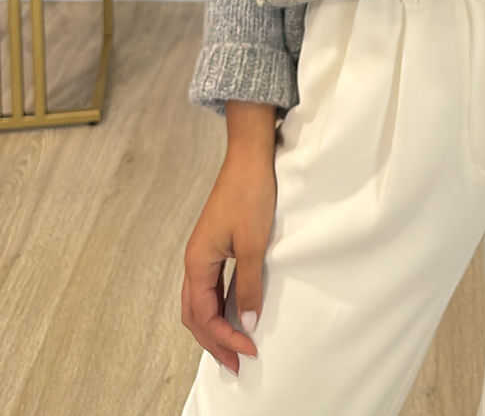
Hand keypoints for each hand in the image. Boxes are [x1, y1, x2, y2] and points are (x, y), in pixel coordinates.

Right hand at [181, 147, 276, 375]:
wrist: (249, 156)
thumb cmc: (249, 192)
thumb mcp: (253, 244)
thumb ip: (249, 285)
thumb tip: (249, 323)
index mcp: (197, 263)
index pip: (204, 316)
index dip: (225, 338)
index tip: (249, 351)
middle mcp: (194, 261)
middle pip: (195, 315)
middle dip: (214, 342)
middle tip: (237, 364)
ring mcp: (203, 254)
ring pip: (200, 303)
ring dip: (215, 327)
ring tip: (234, 347)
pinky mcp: (214, 246)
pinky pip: (210, 287)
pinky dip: (219, 308)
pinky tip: (236, 315)